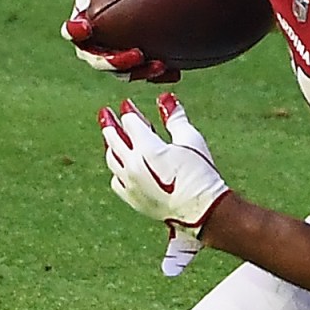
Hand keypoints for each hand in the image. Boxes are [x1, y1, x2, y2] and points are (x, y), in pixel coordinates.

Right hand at [63, 0, 178, 82]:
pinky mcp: (133, 71)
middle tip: (137, 53)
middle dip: (115, 60)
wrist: (137, 7)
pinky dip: (159, 75)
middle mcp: (92, 49)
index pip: (73, 32)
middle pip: (98, 60)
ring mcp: (112, 63)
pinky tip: (175, 73)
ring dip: (140, 72)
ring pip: (124, 74)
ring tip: (160, 65)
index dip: (77, 32)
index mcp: (80, 28)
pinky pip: (144, 77)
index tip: (88, 26)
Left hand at [100, 93, 230, 276]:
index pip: (130, 123)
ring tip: (111, 138)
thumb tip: (165, 99)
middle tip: (106, 113)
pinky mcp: (132, 199)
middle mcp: (132, 164)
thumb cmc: (200, 174)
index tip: (127, 105)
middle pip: (114, 138)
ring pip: (111, 159)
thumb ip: (175, 118)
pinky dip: (117, 170)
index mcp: (146, 147)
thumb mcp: (191, 140)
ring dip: (110, 145)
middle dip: (111, 124)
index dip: (130, 112)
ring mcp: (129, 183)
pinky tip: (120, 166)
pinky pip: (116, 180)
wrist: (203, 210)